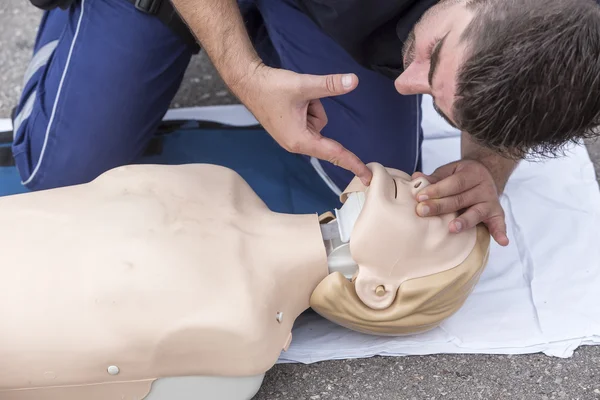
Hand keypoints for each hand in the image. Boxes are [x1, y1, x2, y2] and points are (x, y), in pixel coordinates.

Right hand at [231, 62, 371, 185]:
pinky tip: (293, 102)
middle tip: (300, 101)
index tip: (368, 177)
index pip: (335, 154)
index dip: (354, 164)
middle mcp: (297, 144)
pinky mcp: (291, 131)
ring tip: (295, 99)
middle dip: (316, 112)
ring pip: (319, 123)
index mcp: (301, 140)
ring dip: (312, 108)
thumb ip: (330, 85)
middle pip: (326, 135)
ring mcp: (294, 139)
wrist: (249, 84)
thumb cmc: (272, 87)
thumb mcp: (304, 85)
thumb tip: (354, 81)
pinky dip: (307, 109)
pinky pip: (311, 121)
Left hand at [412, 159, 508, 245]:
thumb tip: (416, 178)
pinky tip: (502, 242)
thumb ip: (435, 177)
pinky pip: (499, 223)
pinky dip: (501, 232)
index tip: (420, 197)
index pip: (453, 183)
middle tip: (422, 211)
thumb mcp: (450, 171)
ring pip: (476, 212)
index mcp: (471, 174)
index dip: (437, 189)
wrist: (486, 173)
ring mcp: (490, 201)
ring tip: (452, 228)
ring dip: (464, 221)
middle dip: (440, 206)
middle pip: (461, 199)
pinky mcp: (496, 213)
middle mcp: (483, 188)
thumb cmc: (461, 176)